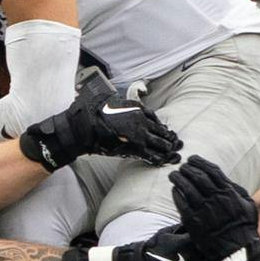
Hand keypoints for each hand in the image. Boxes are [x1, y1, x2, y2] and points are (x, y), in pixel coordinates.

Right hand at [18, 70, 180, 171]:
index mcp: (135, 108)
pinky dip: (158, 158)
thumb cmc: (91, 113)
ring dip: (167, 148)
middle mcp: (140, 120)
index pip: (153, 118)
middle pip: (160, 130)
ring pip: (160, 142)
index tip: (164, 130)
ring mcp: (139, 134)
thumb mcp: (106, 100)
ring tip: (174, 154)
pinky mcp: (134, 147)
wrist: (83, 126)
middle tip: (176, 143)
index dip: (159, 126)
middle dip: (168, 138)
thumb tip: (111, 98)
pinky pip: (151, 154)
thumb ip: (115, 103)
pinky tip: (163, 162)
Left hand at [169, 156, 259, 260]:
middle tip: (182, 166)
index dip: (200, 162)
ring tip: (173, 175)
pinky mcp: (193, 222)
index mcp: (229, 192)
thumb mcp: (248, 205)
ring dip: (178, 178)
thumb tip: (227, 181)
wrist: (237, 251)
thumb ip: (237, 191)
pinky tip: (174, 189)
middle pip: (197, 176)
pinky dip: (177, 194)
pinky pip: (181, 203)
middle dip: (188, 168)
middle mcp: (215, 199)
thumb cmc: (245, 228)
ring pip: (187, 188)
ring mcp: (203, 210)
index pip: (212, 170)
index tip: (193, 159)